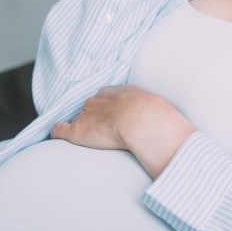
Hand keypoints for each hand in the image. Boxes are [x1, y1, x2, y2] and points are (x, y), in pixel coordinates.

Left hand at [51, 85, 195, 178]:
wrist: (142, 120)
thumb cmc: (155, 116)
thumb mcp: (157, 108)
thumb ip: (155, 115)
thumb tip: (174, 131)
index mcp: (117, 92)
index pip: (105, 98)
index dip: (107, 110)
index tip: (110, 118)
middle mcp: (99, 100)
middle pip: (90, 107)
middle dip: (93, 117)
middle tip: (101, 130)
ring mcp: (86, 114)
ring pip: (79, 119)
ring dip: (81, 127)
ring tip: (86, 138)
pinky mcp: (77, 130)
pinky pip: (60, 129)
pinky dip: (58, 132)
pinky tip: (57, 136)